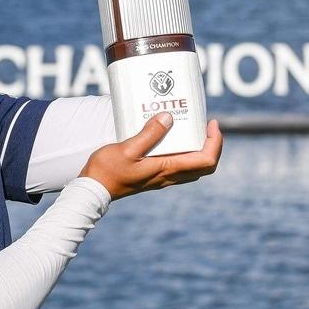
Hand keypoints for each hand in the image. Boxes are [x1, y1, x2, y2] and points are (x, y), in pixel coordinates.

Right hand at [80, 112, 221, 199]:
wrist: (93, 190)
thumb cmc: (108, 170)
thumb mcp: (127, 148)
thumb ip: (149, 134)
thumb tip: (169, 118)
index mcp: (167, 169)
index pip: (206, 161)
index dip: (215, 142)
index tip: (211, 123)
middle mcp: (168, 176)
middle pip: (205, 166)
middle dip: (211, 144)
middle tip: (205, 125)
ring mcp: (161, 178)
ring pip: (193, 167)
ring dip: (199, 149)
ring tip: (190, 128)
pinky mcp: (153, 176)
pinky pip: (178, 166)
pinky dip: (184, 152)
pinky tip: (170, 137)